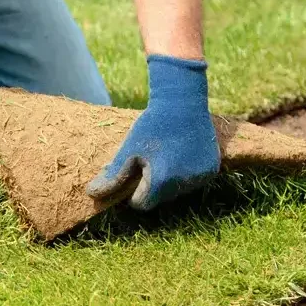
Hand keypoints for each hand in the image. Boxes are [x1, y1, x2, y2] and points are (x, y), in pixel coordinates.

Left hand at [86, 55, 220, 209]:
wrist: (183, 102)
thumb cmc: (152, 125)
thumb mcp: (129, 149)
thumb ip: (113, 176)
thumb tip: (93, 195)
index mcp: (161, 181)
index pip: (142, 204)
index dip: (134, 192)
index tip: (134, 173)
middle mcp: (184, 184)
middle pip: (160, 199)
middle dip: (152, 186)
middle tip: (150, 161)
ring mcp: (200, 178)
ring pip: (177, 191)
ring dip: (169, 180)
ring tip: (167, 155)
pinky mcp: (212, 171)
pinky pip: (194, 181)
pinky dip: (186, 173)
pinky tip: (181, 154)